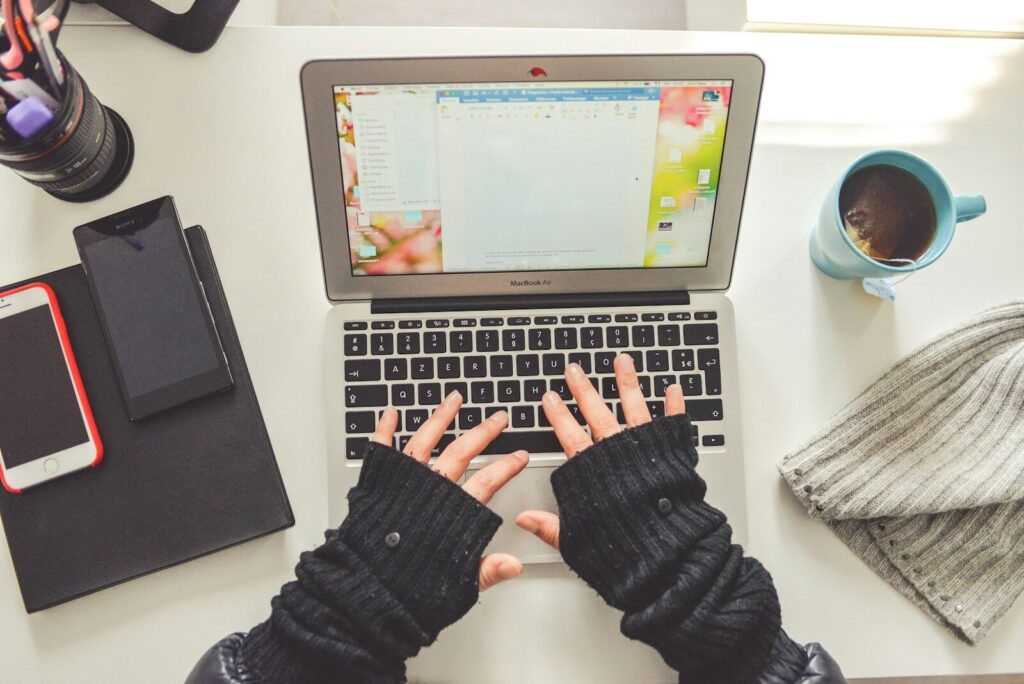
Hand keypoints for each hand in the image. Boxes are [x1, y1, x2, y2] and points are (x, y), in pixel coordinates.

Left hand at [370, 391, 528, 589]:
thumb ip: (487, 570)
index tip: (519, 455)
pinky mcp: (378, 484)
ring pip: (426, 440)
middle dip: (483, 432)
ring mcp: (403, 484)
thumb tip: (514, 564)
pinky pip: (381, 449)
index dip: (506, 466)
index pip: (488, 481)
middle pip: (462, 451)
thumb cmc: (407, 591)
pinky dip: (385, 429)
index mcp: (452, 513)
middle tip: (497, 418)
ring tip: (454, 399)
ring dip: (441, 417)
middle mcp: (429, 492)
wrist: (367, 593)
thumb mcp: (458, 585)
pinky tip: (391, 413)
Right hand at [515, 353, 684, 549]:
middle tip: (575, 370)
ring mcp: (646, 451)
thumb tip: (525, 520)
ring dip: (627, 382)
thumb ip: (551, 526)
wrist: (668, 557)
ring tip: (622, 361)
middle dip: (584, 389)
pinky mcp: (673, 456)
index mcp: (592, 472)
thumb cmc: (625, 552)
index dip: (558, 415)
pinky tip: (672, 388)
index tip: (550, 397)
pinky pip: (674, 425)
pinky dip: (674, 405)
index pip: (568, 435)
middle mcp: (617, 454)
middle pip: (597, 412)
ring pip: (634, 407)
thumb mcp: (577, 541)